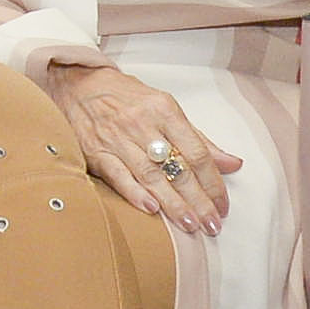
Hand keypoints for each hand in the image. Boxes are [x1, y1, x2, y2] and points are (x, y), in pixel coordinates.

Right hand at [41, 62, 236, 235]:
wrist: (76, 84)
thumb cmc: (126, 98)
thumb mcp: (165, 108)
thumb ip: (198, 139)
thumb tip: (232, 164)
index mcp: (165, 110)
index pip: (197, 151)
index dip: (213, 182)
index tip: (223, 206)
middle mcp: (142, 124)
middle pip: (177, 167)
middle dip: (198, 199)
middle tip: (212, 224)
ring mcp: (117, 138)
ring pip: (151, 175)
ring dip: (172, 203)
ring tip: (190, 224)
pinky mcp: (95, 151)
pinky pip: (118, 175)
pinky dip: (134, 193)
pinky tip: (151, 210)